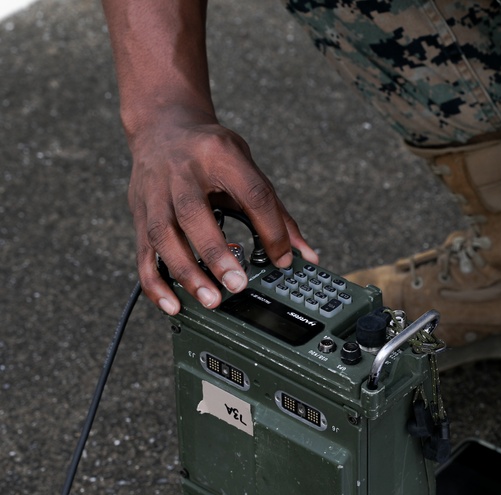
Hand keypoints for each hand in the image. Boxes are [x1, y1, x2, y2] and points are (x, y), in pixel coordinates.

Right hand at [125, 108, 317, 313]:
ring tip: (210, 299)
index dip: (270, 229)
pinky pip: (142, 252)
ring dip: (186, 271)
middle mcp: (181, 171)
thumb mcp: (248, 169)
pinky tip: (174, 304)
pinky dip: (157, 282)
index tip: (283, 260)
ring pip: (162, 234)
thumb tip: (305, 255)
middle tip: (238, 285)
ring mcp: (154, 192)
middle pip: (194, 214)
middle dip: (216, 254)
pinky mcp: (138, 213)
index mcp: (219, 155)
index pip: (251, 193)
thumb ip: (276, 213)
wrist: (163, 128)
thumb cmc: (211, 153)